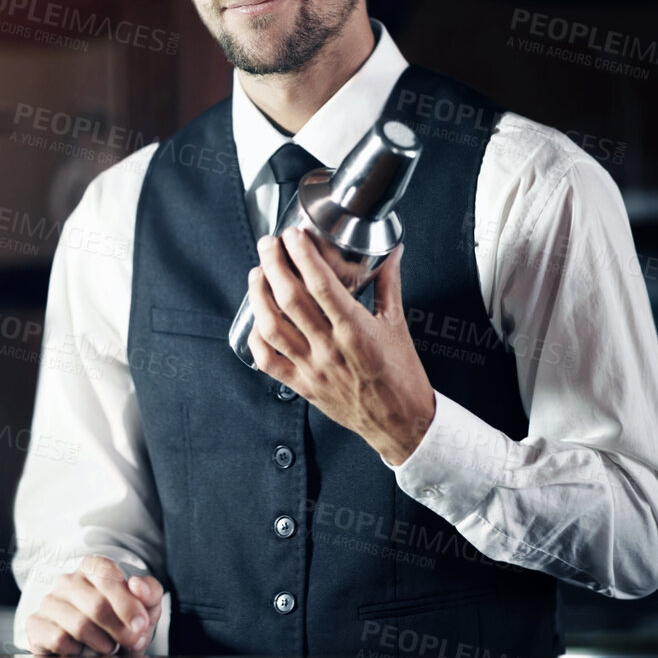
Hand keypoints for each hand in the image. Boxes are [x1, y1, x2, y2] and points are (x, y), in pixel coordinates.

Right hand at [24, 555, 162, 656]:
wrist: (96, 648)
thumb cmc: (123, 622)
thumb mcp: (145, 607)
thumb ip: (150, 592)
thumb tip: (137, 584)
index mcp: (93, 567)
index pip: (108, 576)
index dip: (128, 604)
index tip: (142, 625)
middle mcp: (67, 581)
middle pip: (96, 605)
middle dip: (120, 629)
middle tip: (133, 642)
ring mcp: (49, 602)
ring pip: (79, 625)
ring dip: (102, 643)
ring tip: (111, 647)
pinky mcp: (35, 624)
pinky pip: (58, 640)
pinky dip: (78, 651)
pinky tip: (84, 650)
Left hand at [248, 228, 435, 465]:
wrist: (400, 422)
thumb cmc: (401, 375)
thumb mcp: (397, 325)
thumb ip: (389, 285)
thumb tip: (392, 253)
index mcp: (356, 330)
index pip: (321, 284)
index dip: (302, 255)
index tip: (293, 235)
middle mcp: (330, 348)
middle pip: (290, 299)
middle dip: (273, 265)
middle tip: (269, 244)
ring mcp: (312, 368)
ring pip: (271, 327)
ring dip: (258, 296)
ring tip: (257, 274)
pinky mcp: (302, 386)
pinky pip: (267, 360)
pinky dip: (256, 337)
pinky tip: (257, 319)